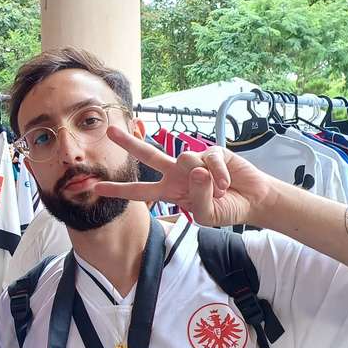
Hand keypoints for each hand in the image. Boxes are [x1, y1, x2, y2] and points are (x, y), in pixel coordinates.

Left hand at [94, 126, 276, 226]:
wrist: (252, 200)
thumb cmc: (225, 208)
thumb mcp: (207, 215)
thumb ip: (198, 197)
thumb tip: (196, 170)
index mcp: (169, 191)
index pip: (139, 191)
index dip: (118, 190)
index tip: (95, 188)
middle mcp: (176, 173)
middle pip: (148, 155)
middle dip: (128, 143)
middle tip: (110, 131)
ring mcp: (193, 160)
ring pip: (185, 159)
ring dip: (205, 181)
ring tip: (219, 190)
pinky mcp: (211, 151)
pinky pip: (209, 160)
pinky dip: (220, 175)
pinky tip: (227, 182)